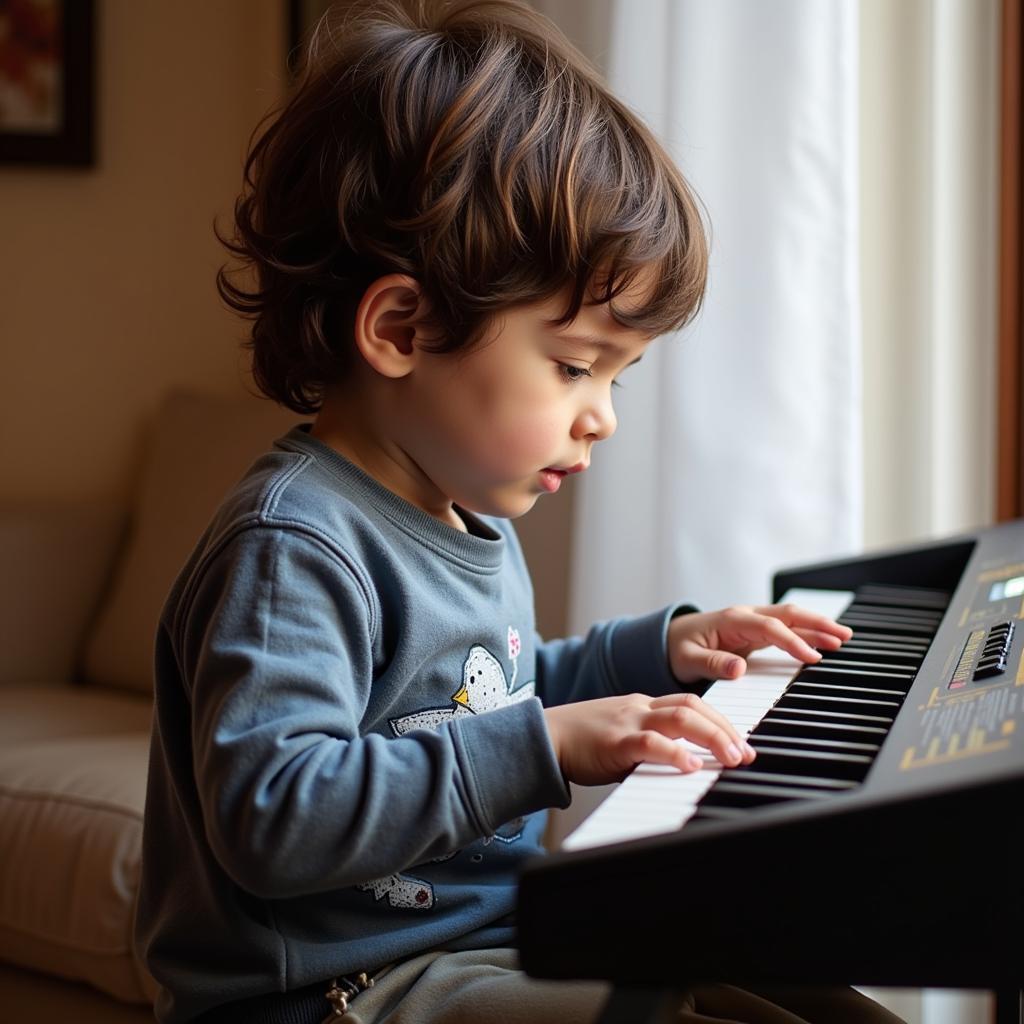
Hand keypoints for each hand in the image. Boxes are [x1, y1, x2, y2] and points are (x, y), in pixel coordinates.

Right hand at [543, 692, 755, 785]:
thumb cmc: (584, 743)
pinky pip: (650, 742)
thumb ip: (653, 750)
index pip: (692, 703)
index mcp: (644, 705)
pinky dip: (675, 753)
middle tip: (746, 752)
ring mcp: (628, 721)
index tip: (743, 742)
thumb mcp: (624, 741)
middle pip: (693, 705)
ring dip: (712, 736)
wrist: (544, 737)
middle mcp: (640, 708)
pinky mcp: (614, 742)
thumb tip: (686, 771)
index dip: (722, 720)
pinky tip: (691, 766)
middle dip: (725, 727)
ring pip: (679, 717)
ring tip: (732, 757)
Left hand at [667, 603, 852, 683]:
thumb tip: (738, 669)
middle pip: (787, 615)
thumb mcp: (688, 660)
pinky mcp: (756, 632)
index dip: (792, 642)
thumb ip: (712, 664)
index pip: (769, 628)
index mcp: (731, 620)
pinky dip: (806, 634)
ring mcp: (752, 622)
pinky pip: (785, 629)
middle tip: (843, 635)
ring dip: (816, 626)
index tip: (812, 658)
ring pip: (790, 619)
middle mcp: (745, 617)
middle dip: (816, 623)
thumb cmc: (678, 649)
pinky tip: (824, 642)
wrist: (669, 640)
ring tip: (843, 637)